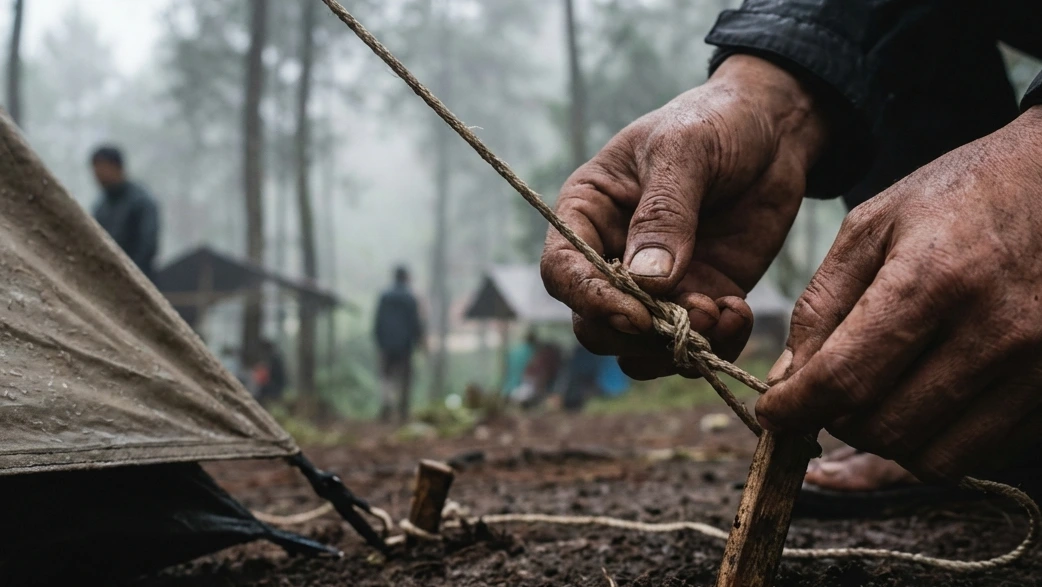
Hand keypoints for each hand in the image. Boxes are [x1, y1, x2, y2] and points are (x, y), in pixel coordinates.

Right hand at [540, 55, 828, 378]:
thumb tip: (646, 282)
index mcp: (587, 213)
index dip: (590, 300)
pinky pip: (692, 345)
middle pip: (595, 323)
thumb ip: (664, 214)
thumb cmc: (714, 122)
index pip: (563, 271)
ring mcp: (656, 285)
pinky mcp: (700, 297)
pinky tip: (740, 312)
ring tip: (722, 314)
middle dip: (638, 334)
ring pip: (640, 347)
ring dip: (677, 348)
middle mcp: (611, 256)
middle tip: (690, 318)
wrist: (773, 129)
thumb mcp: (684, 151)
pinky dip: (716, 345)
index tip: (635, 315)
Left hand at [758, 106, 1041, 481]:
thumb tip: (786, 380)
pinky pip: (980, 453)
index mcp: (935, 278)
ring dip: (887, 440)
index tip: (772, 412)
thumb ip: (822, 304)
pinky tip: (924, 398)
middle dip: (837, 421)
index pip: (846, 377)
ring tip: (875, 397)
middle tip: (825, 396)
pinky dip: (937, 440)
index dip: (795, 407)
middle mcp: (996, 329)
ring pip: (934, 458)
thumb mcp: (874, 225)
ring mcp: (1040, 366)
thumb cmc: (960, 195)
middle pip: (886, 427)